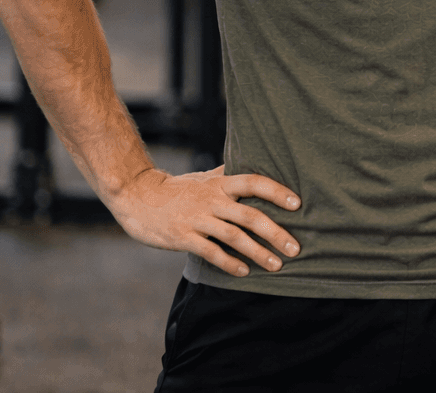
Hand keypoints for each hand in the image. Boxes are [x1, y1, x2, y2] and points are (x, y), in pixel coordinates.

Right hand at [105, 166, 301, 277]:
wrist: (137, 196)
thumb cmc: (177, 188)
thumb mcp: (204, 176)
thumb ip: (228, 174)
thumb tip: (254, 163)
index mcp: (220, 183)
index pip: (254, 183)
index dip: (277, 192)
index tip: (297, 204)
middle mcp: (212, 200)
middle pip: (250, 215)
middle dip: (276, 233)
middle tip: (295, 248)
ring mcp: (197, 219)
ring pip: (234, 237)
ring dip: (258, 252)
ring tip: (276, 265)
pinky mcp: (183, 237)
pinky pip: (211, 252)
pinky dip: (230, 263)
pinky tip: (244, 272)